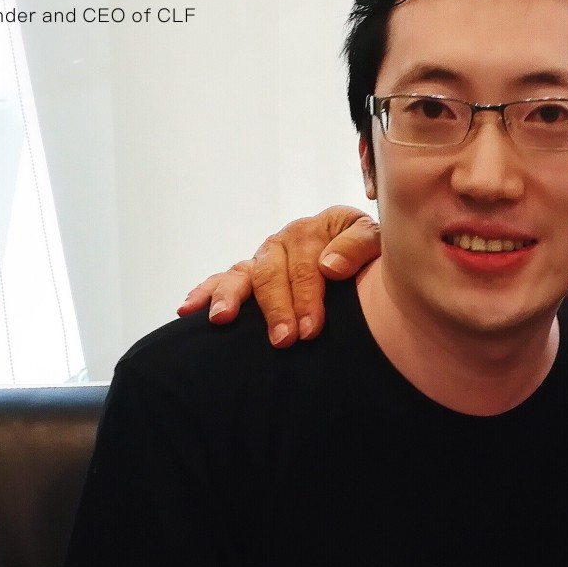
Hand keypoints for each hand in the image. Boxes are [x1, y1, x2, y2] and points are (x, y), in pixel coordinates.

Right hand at [176, 206, 383, 346]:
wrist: (374, 267)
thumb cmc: (378, 259)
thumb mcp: (379, 245)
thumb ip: (360, 247)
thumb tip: (330, 266)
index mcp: (323, 227)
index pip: (309, 262)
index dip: (308, 296)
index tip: (311, 328)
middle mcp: (290, 239)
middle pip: (275, 272)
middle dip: (277, 308)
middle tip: (283, 340)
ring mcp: (269, 256)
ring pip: (246, 274)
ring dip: (233, 297)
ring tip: (223, 319)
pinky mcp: (253, 271)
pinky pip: (225, 278)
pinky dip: (207, 291)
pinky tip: (188, 307)